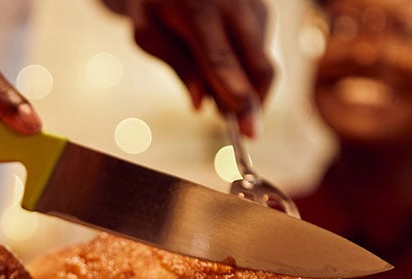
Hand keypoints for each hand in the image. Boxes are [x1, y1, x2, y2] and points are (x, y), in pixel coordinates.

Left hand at [107, 0, 275, 135]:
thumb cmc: (155, 4)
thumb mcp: (148, 34)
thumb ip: (177, 67)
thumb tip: (201, 105)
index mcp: (196, 9)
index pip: (221, 62)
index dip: (237, 99)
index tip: (248, 132)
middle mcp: (233, 4)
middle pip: (258, 66)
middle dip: (256, 104)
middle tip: (241, 130)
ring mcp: (253, 4)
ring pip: (262, 62)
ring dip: (246, 86)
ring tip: (213, 84)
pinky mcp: (262, 9)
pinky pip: (262, 51)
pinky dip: (247, 69)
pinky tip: (223, 64)